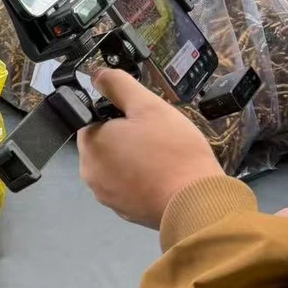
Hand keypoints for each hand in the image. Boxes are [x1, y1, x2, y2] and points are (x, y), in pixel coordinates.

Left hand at [78, 68, 223, 228]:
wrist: (198, 202)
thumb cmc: (172, 150)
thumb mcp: (147, 105)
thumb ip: (118, 85)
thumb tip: (96, 74)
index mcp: (90, 145)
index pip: (94, 120)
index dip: (118, 115)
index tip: (143, 120)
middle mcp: (90, 173)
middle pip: (106, 144)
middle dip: (128, 138)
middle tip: (157, 137)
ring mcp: (107, 196)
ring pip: (118, 166)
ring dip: (135, 159)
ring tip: (164, 157)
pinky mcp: (125, 213)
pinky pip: (130, 187)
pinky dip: (142, 180)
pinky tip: (165, 177)